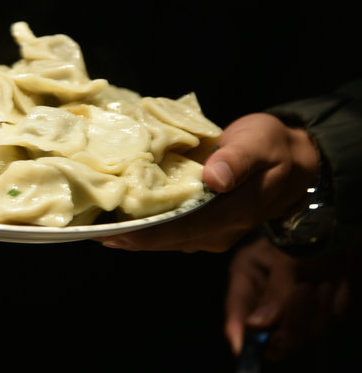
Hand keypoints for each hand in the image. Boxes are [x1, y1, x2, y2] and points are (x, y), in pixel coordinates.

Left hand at [98, 113, 318, 251]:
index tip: (112, 233)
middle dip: (129, 237)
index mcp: (232, 212)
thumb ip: (237, 160)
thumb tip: (213, 179)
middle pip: (168, 239)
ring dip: (134, 234)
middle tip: (91, 231)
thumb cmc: (271, 146)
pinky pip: (171, 229)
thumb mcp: (259, 143)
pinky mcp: (205, 225)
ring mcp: (212, 231)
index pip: (182, 229)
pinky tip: (121, 216)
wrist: (292, 159)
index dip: (146, 234)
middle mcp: (219, 230)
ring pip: (167, 238)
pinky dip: (146, 225)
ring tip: (98, 224)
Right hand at [225, 236, 351, 359]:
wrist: (339, 222)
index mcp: (247, 278)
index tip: (241, 348)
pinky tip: (334, 281)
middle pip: (272, 333)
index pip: (237, 312)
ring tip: (322, 277)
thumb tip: (256, 326)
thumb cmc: (304, 229)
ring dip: (319, 306)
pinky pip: (329, 319)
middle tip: (305, 291)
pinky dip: (335, 301)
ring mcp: (295, 305)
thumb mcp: (285, 256)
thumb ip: (274, 291)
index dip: (237, 332)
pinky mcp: (321, 307)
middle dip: (292, 320)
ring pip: (305, 330)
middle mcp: (267, 296)